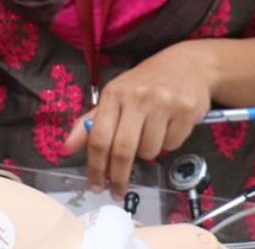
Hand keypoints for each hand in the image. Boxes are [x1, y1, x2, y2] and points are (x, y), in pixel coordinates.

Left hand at [64, 42, 215, 195]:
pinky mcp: (186, 110)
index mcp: (113, 94)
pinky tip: (168, 126)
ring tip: (151, 133)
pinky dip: (168, 143)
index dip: (95, 166)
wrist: (188, 65)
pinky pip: (172, 145)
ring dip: (148, 153)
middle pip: (122, 149)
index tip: (95, 185)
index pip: (98, 136)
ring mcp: (162, 103)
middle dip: (118, 176)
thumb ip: (89, 122)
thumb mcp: (114, 96)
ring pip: (150, 151)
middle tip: (117, 190)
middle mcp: (136, 97)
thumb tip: (67, 147)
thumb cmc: (145, 83)